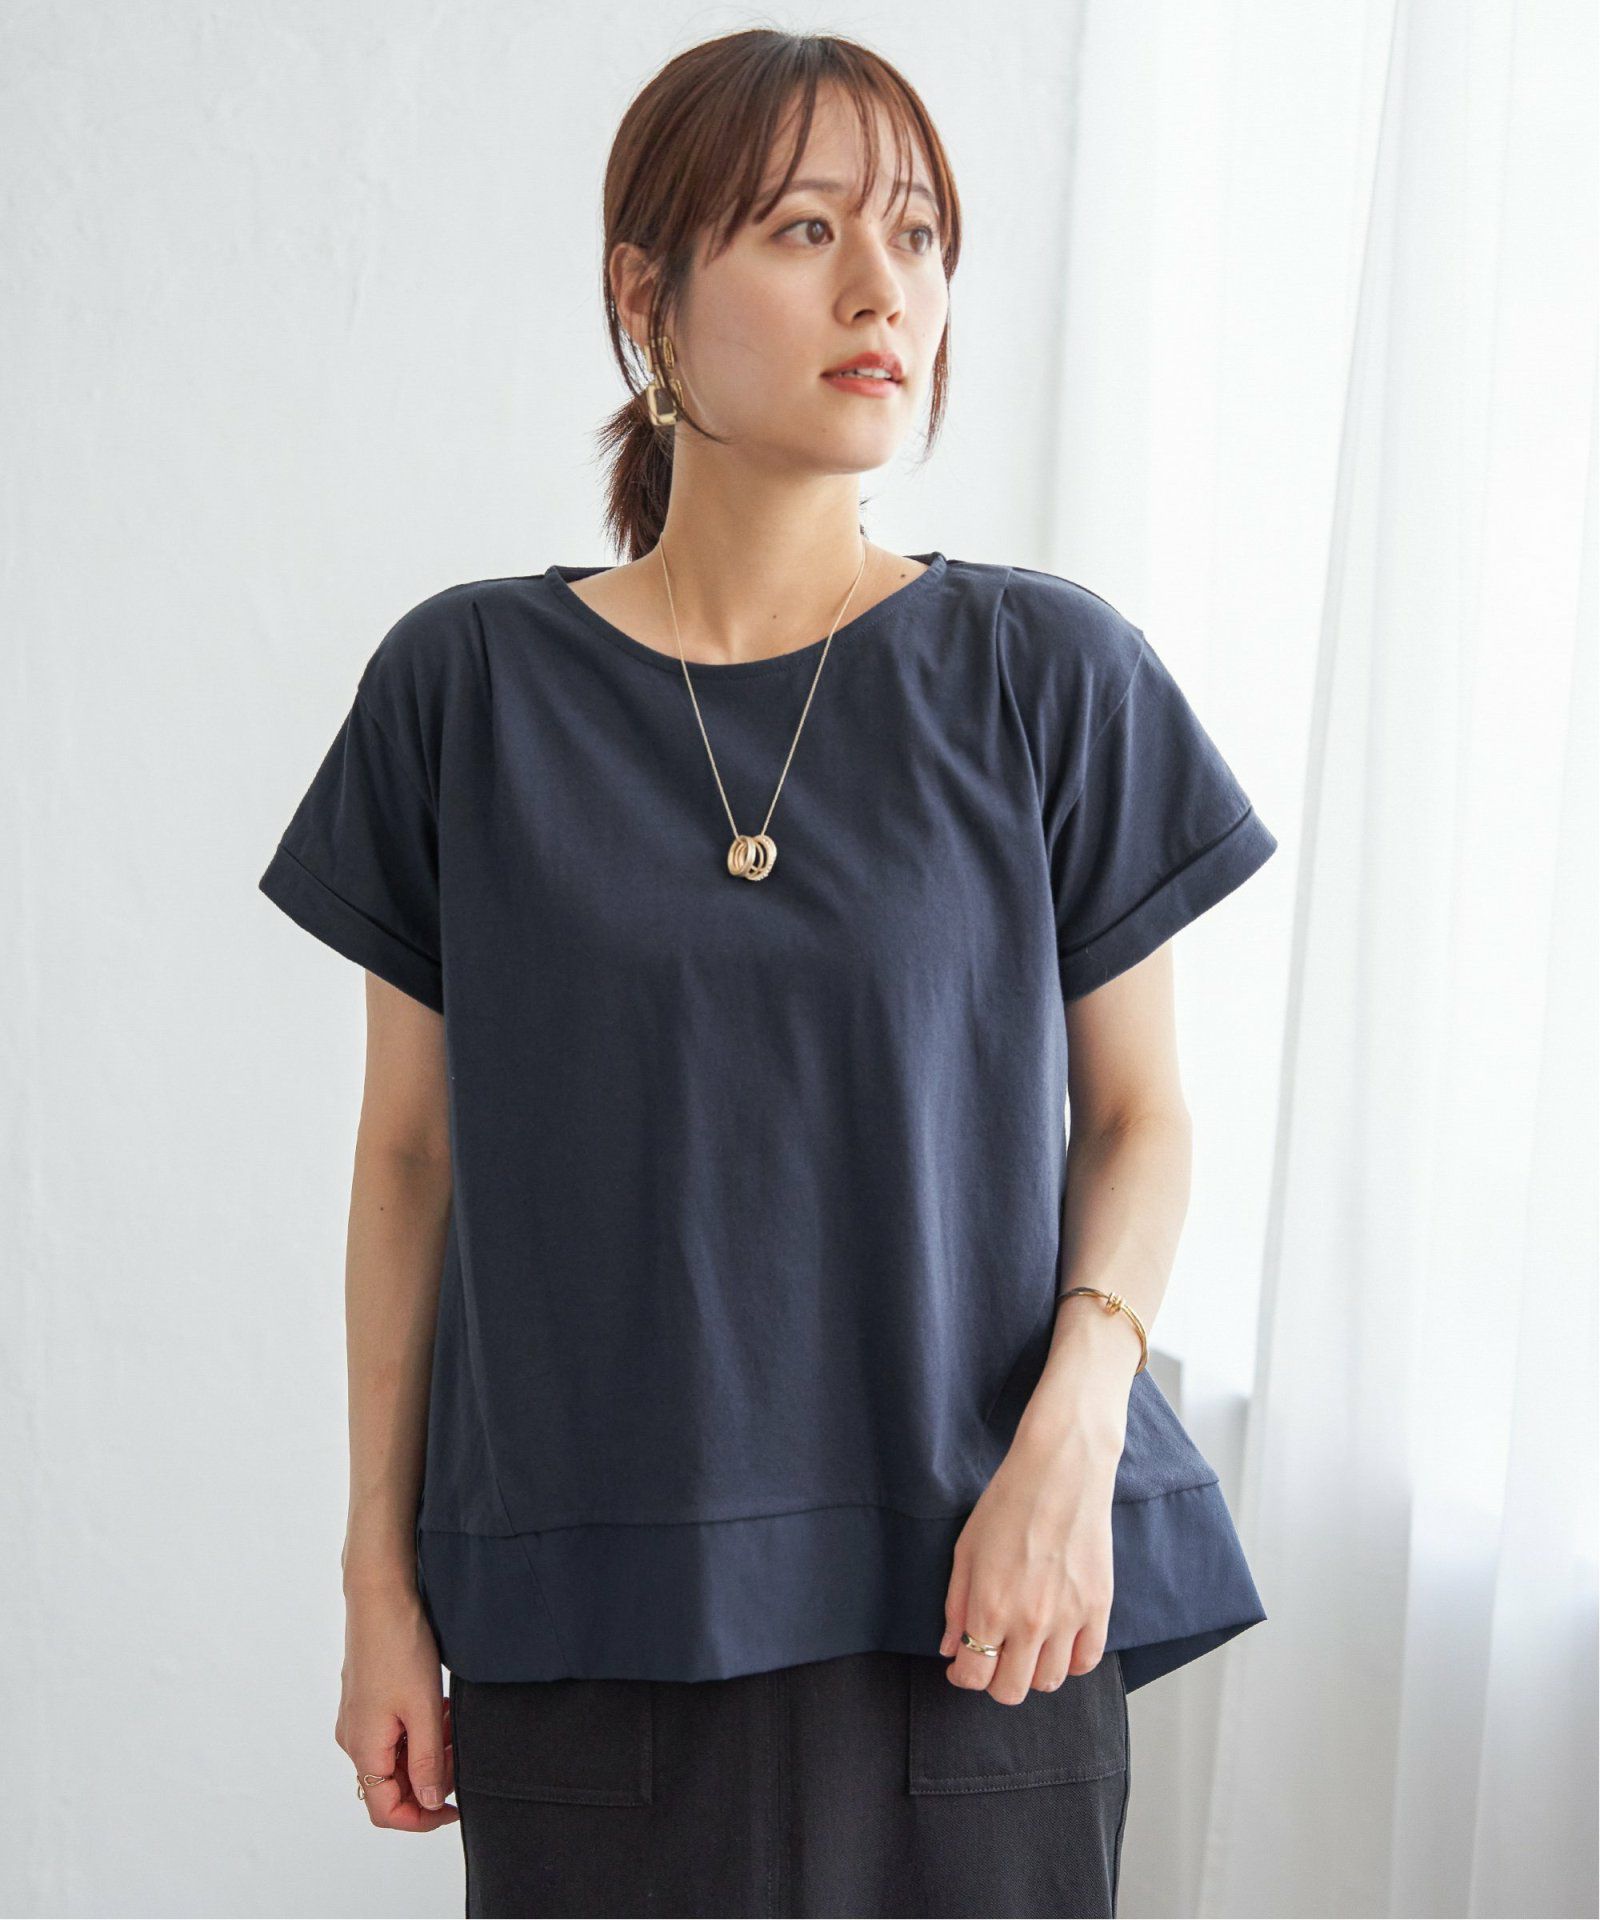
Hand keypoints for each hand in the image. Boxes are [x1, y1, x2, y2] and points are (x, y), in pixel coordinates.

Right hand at [336, 1582, 457, 1829]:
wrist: (381, 1596)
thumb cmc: (399, 1648)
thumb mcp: (422, 1709)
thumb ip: (426, 1760)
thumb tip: (429, 1802)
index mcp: (363, 1748)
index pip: (386, 1810)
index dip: (422, 1818)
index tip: (454, 1807)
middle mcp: (354, 1738)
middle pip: (391, 1785)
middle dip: (430, 1778)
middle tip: (461, 1756)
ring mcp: (359, 1717)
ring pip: (395, 1756)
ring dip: (427, 1752)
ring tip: (455, 1728)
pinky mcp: (367, 1699)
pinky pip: (393, 1732)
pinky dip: (419, 1731)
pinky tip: (442, 1710)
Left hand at [938, 1405, 1124, 1702]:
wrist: (1061, 1473)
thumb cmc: (1007, 1504)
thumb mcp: (965, 1550)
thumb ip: (955, 1605)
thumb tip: (950, 1648)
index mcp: (990, 1608)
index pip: (974, 1677)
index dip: (962, 1676)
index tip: (961, 1665)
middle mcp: (1030, 1623)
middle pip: (1011, 1690)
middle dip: (994, 1680)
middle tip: (992, 1656)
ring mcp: (1069, 1619)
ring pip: (1050, 1683)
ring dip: (1032, 1672)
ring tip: (1025, 1647)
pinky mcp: (1099, 1608)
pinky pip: (1086, 1661)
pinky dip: (1070, 1662)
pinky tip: (1057, 1643)